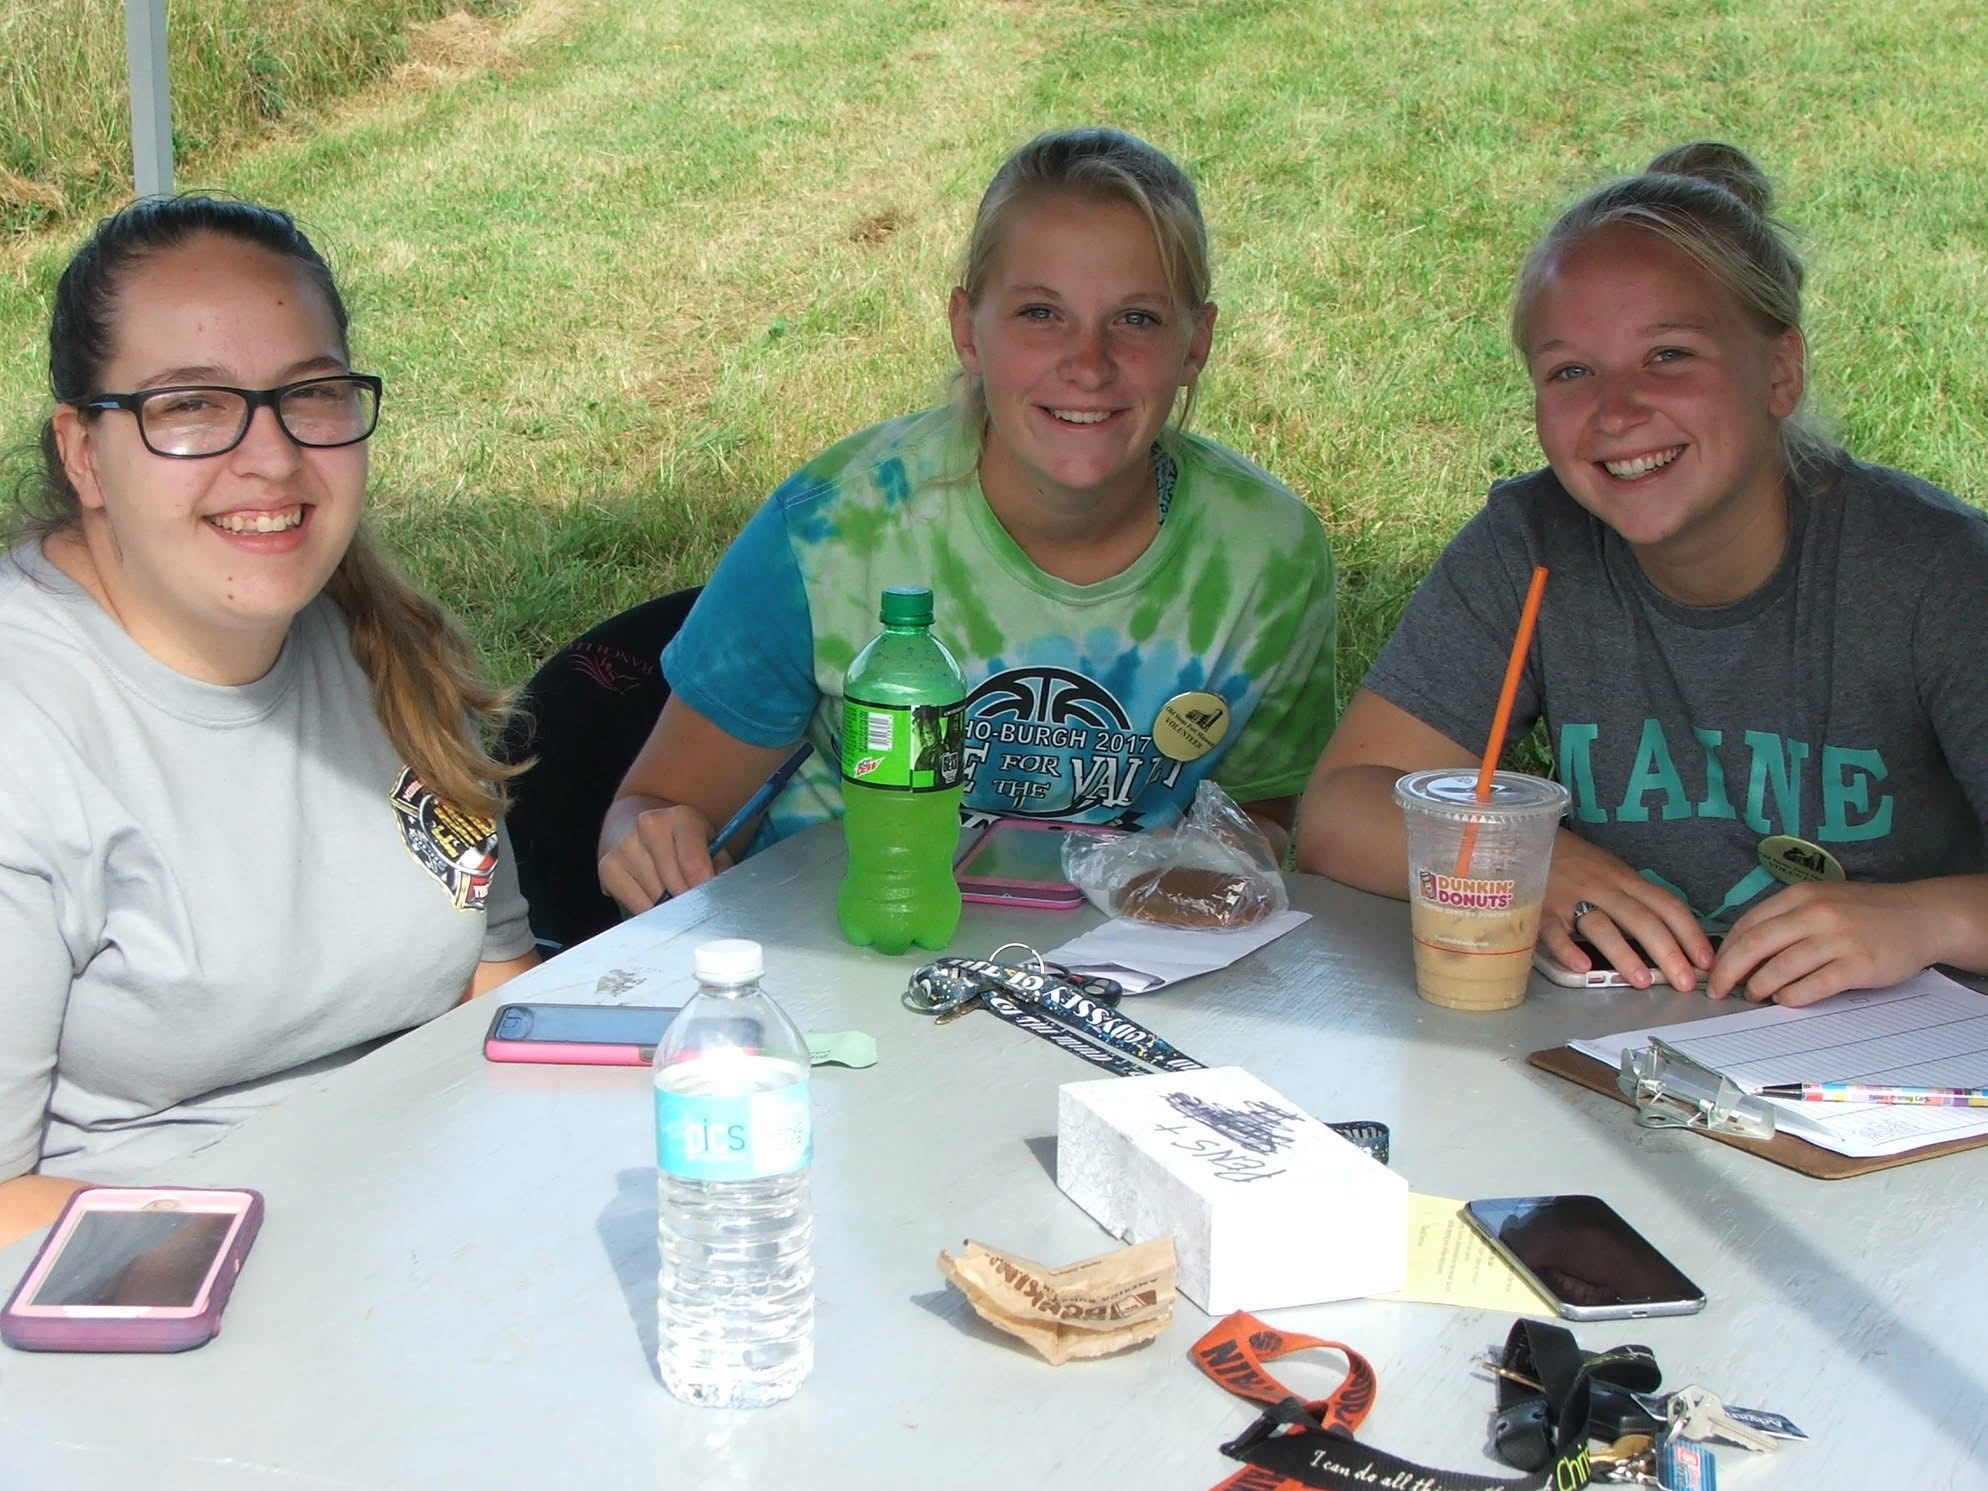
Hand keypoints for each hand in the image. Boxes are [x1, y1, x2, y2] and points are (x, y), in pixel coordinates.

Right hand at [596, 802, 731, 912]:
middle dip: (687, 900)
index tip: (707, 901)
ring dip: (668, 905)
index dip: (703, 890)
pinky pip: (636, 906)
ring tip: (671, 892)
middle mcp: (649, 825)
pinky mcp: (607, 868)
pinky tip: (652, 895)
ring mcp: (624, 846)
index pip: (694, 865)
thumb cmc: (683, 843)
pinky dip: (649, 910)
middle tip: (692, 901)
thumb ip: (719, 868)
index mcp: (681, 817)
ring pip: (655, 899)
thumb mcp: (710, 846)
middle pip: (674, 885)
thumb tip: (717, 896)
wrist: (638, 827)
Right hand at [1536, 831, 1713, 991]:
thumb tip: (1668, 936)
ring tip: (1643, 981)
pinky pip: (1554, 932)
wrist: (1524, 836)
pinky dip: (1568, 949)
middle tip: (1685, 982)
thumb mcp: (1609, 870)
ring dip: (1624, 954)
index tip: (1706, 961)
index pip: (1666, 905)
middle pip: (1641, 919)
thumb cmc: (1572, 860)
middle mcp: (1602, 886)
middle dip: (1668, 952)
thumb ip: (1633, 898)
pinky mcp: (1540, 909)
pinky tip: (1582, 967)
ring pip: (1602, 926)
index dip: (1690, 933)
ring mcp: (1570, 897)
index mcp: (1624, 878)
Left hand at [1709, 880, 1937, 1005]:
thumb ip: (1787, 920)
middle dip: (1729, 972)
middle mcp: (1815, 913)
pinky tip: (1785, 999)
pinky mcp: (1857, 965)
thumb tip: (1743, 951)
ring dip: (1758, 987)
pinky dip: (1792, 996)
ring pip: (1779, 967)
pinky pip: (1813, 985)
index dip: (1725, 950)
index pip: (1747, 924)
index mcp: (1800, 896)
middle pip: (1754, 945)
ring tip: (1753, 995)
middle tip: (1717, 990)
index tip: (1713, 969)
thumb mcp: (1822, 901)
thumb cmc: (1866, 913)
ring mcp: (1837, 939)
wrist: (1923, 916)